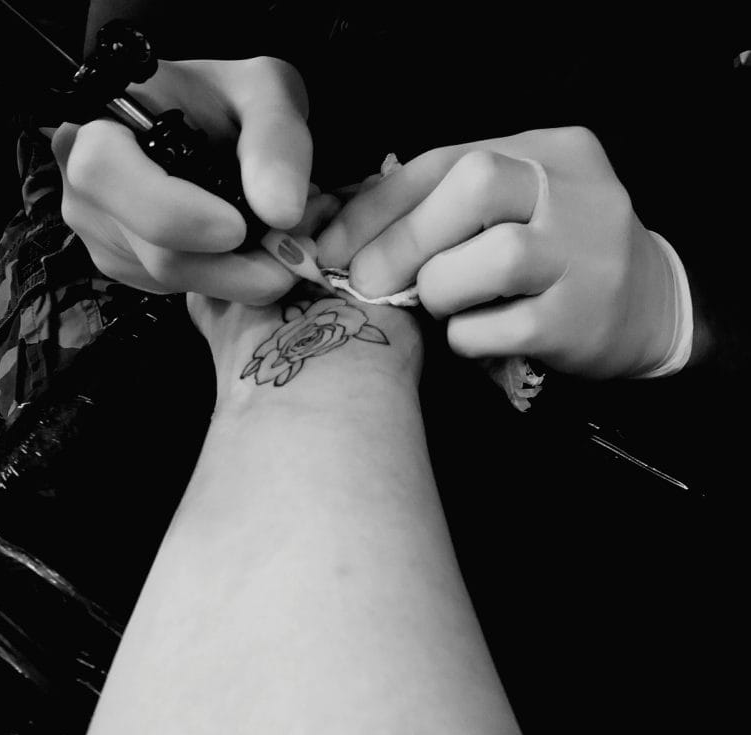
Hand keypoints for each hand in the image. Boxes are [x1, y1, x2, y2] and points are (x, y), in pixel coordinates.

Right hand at [52, 57, 321, 304]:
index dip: (177, 213)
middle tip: (296, 246)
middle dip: (237, 265)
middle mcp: (84, 187)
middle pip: (157, 253)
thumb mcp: (264, 92)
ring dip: (244, 273)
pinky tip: (248, 246)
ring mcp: (103, 236)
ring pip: (177, 282)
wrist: (206, 122)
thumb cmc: (226, 99)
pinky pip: (182, 289)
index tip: (240, 228)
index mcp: (98, 123)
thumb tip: (281, 214)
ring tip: (282, 234)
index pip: (107, 177)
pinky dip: (229, 278)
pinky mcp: (129, 268)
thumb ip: (276, 141)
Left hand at [317, 127, 677, 377]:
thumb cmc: (559, 256)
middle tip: (366, 279)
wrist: (651, 308)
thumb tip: (351, 224)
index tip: (330, 243)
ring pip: (491, 258)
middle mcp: (573, 191)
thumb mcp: (517, 206)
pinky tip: (471, 335)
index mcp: (550, 149)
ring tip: (441, 304)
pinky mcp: (581, 320)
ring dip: (441, 289)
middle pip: (472, 187)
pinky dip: (466, 336)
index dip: (376, 204)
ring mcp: (584, 255)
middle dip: (402, 238)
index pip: (447, 160)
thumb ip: (450, 202)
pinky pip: (499, 328)